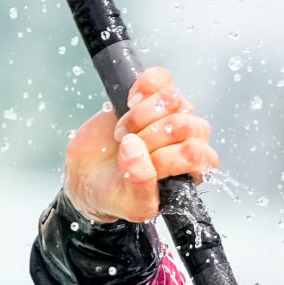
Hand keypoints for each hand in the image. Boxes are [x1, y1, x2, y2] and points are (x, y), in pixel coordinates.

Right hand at [62, 66, 219, 224]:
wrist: (89, 176)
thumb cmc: (117, 194)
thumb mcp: (132, 206)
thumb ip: (141, 185)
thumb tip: (135, 148)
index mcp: (194, 169)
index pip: (194, 153)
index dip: (165, 158)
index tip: (140, 165)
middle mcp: (190, 139)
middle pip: (184, 125)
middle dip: (149, 137)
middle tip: (126, 148)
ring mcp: (173, 114)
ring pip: (173, 100)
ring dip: (140, 116)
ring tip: (123, 132)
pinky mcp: (154, 94)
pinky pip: (159, 78)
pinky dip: (142, 88)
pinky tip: (129, 103)